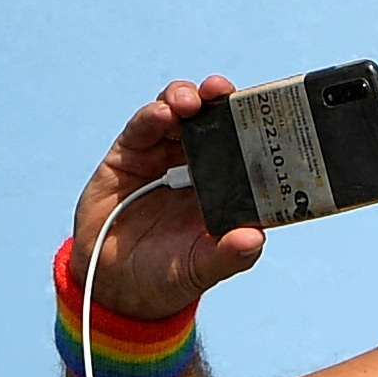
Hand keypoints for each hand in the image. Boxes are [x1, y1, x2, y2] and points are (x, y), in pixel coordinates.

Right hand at [68, 78, 267, 319]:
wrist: (113, 284)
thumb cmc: (167, 274)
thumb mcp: (201, 269)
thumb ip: (227, 256)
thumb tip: (254, 239)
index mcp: (224, 185)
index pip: (244, 144)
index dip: (253, 123)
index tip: (264, 109)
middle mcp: (197, 162)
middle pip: (213, 117)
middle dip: (220, 99)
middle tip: (223, 91)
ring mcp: (163, 153)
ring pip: (179, 112)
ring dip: (186, 99)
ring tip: (190, 103)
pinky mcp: (130, 152)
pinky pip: (143, 126)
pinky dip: (153, 115)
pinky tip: (161, 114)